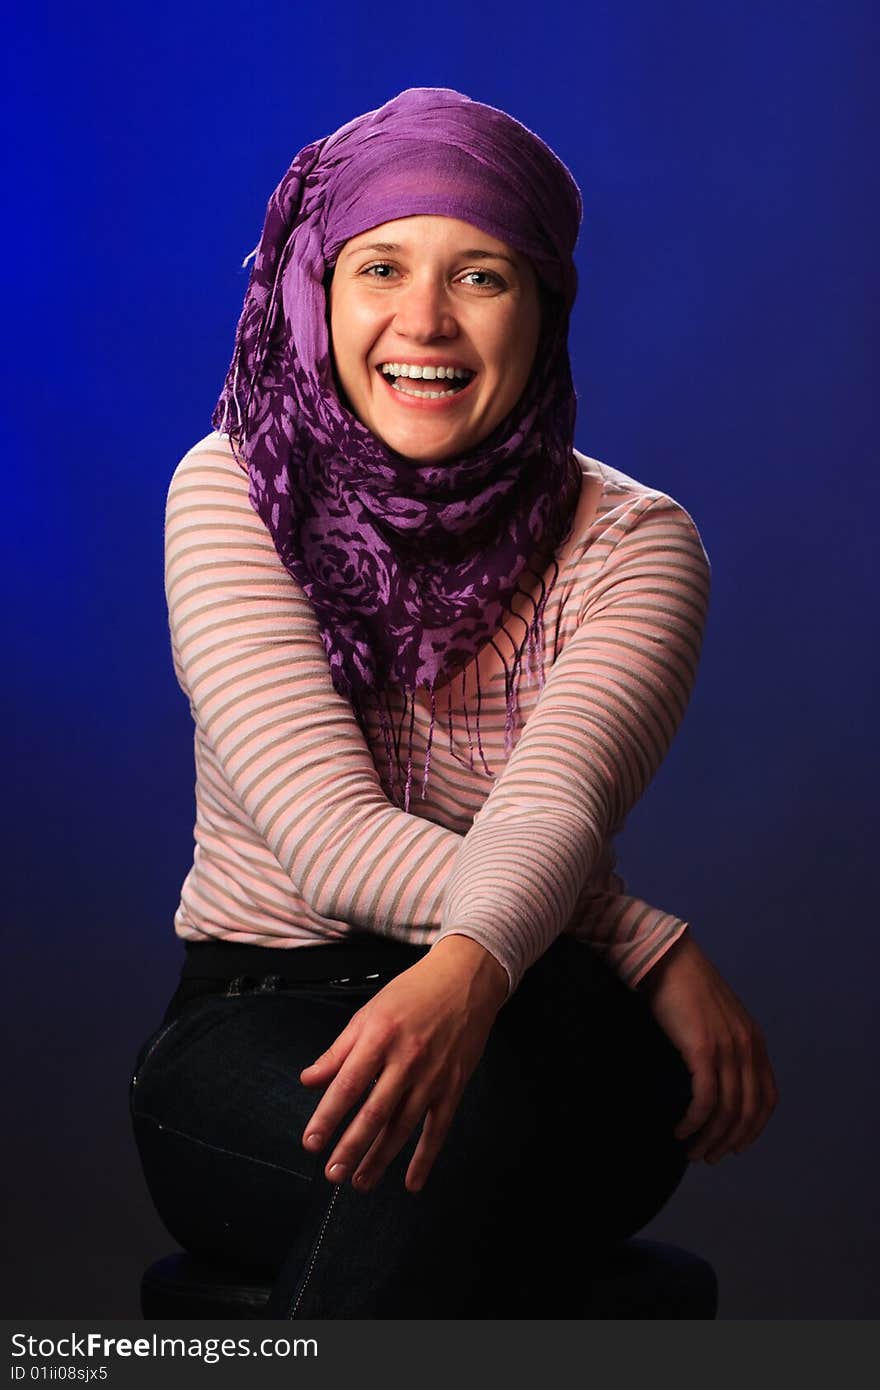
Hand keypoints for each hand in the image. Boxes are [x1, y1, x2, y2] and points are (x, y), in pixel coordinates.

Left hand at [299, 935, 507, 1193]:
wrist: (465, 979)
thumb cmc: (414, 993)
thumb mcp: (369, 1013)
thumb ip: (338, 1050)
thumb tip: (309, 1080)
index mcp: (379, 1037)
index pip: (347, 1085)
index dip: (327, 1116)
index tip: (312, 1141)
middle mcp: (406, 1059)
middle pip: (374, 1112)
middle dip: (351, 1147)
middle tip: (333, 1173)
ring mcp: (433, 1076)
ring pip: (403, 1127)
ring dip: (380, 1159)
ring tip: (360, 1182)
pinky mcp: (453, 1086)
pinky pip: (437, 1128)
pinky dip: (425, 1158)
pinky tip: (412, 1181)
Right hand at [638, 933, 777, 1162]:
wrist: (668, 958)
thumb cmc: (684, 987)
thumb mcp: (717, 1019)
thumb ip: (724, 1045)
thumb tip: (713, 1078)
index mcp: (755, 1042)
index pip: (767, 1099)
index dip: (753, 1129)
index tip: (734, 1146)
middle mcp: (748, 1048)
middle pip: (748, 1112)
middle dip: (730, 1141)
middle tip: (708, 1156)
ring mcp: (728, 1049)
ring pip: (727, 1111)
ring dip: (709, 1138)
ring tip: (690, 1150)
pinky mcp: (703, 1049)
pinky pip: (705, 1100)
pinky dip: (694, 1122)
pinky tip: (680, 1130)